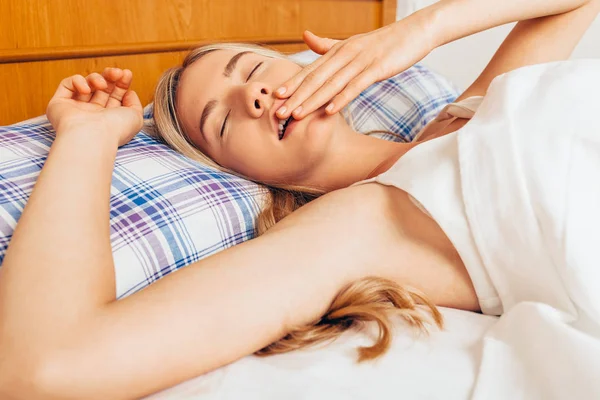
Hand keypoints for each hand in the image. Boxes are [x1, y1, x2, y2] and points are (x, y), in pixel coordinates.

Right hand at [46, 67, 142, 146]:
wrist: (93, 136)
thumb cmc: (116, 130)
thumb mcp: (136, 117)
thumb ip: (135, 104)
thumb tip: (129, 92)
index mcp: (110, 119)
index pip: (115, 96)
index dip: (121, 83)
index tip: (127, 74)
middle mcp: (93, 115)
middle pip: (101, 88)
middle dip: (110, 77)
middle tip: (117, 73)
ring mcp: (76, 109)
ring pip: (86, 85)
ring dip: (96, 78)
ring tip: (102, 84)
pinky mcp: (59, 104)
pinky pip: (67, 85)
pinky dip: (77, 81)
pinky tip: (86, 90)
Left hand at [275, 17, 434, 119]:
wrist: (415, 32)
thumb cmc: (383, 42)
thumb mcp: (352, 43)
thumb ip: (327, 45)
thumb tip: (305, 36)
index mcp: (337, 51)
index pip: (310, 70)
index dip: (292, 85)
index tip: (275, 98)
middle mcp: (344, 54)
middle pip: (315, 79)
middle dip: (295, 97)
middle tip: (278, 113)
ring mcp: (360, 61)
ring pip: (331, 84)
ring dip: (312, 101)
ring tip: (296, 115)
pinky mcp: (377, 68)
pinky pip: (356, 85)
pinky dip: (342, 98)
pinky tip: (330, 111)